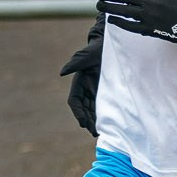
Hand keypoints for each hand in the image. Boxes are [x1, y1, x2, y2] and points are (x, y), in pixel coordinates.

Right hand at [58, 16, 104, 133]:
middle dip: (87, 121)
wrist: (114, 44)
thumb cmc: (100, 47)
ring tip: (100, 132)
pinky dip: (103, 115)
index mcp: (79, 81)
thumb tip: (62, 72)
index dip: (78, 112)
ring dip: (95, 121)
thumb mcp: (89, 54)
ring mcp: (96, 90)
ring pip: (92, 109)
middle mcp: (86, 87)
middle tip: (94, 132)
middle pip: (83, 108)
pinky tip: (109, 124)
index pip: (74, 100)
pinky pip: (102, 106)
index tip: (83, 123)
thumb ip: (77, 61)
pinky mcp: (106, 91)